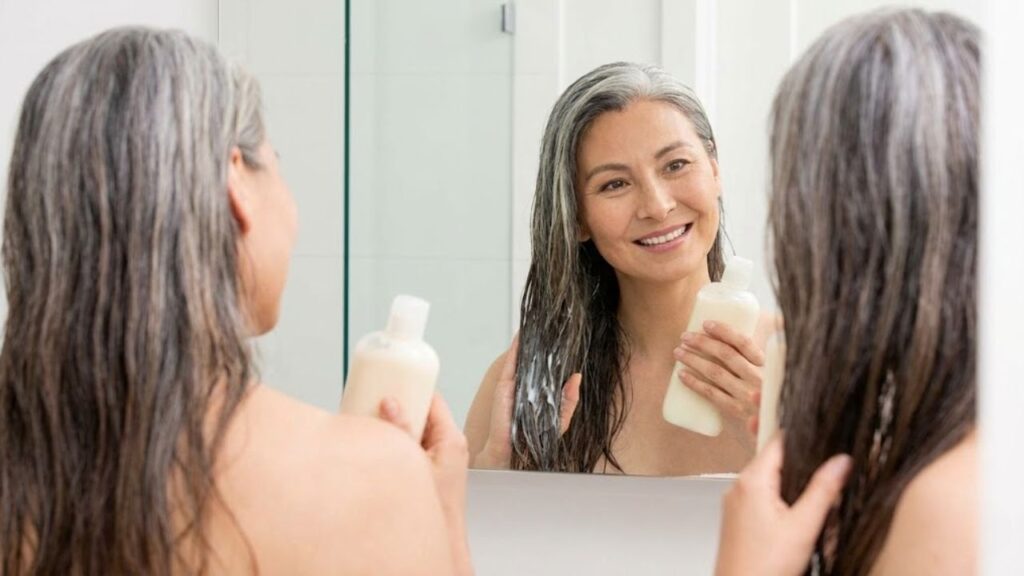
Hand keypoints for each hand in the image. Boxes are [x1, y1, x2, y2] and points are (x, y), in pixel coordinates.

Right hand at [381, 394, 472, 574]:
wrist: (439, 543)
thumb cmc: (435, 511)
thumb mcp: (412, 463)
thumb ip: (401, 432)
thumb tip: (391, 403)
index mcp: (451, 439)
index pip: (432, 399)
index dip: (412, 387)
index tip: (392, 380)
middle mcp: (448, 447)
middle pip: (420, 413)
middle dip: (398, 406)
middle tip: (374, 400)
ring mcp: (439, 459)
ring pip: (414, 431)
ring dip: (394, 427)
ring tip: (372, 421)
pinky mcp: (430, 470)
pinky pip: (412, 447)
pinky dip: (396, 443)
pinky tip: (379, 446)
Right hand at [473, 335, 582, 468]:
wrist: (515, 455)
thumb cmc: (534, 441)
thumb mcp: (559, 420)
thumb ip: (569, 400)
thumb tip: (576, 376)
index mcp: (540, 393)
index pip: (546, 369)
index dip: (552, 353)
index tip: (560, 337)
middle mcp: (526, 386)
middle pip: (533, 360)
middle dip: (541, 343)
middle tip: (550, 324)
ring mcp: (514, 385)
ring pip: (521, 358)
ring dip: (527, 342)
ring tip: (536, 322)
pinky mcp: (504, 387)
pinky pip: (510, 365)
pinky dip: (514, 350)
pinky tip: (520, 337)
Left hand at [674, 321, 764, 437]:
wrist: (778, 432)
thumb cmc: (772, 398)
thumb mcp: (774, 375)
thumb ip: (763, 357)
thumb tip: (754, 329)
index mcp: (767, 365)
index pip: (745, 343)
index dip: (724, 331)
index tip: (706, 323)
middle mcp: (758, 379)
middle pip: (726, 354)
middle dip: (702, 342)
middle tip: (685, 336)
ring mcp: (746, 396)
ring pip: (715, 372)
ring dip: (693, 360)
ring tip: (678, 352)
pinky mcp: (735, 411)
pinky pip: (711, 394)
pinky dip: (694, 383)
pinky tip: (682, 375)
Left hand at [715, 434, 852, 575]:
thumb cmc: (764, 567)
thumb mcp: (803, 527)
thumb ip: (823, 490)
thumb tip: (841, 461)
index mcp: (752, 480)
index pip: (778, 440)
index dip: (803, 436)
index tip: (824, 436)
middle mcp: (738, 486)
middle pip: (775, 461)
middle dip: (802, 469)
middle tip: (827, 479)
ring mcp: (736, 502)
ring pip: (770, 482)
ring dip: (793, 490)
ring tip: (813, 508)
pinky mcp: (738, 518)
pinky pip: (762, 499)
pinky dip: (781, 504)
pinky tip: (796, 522)